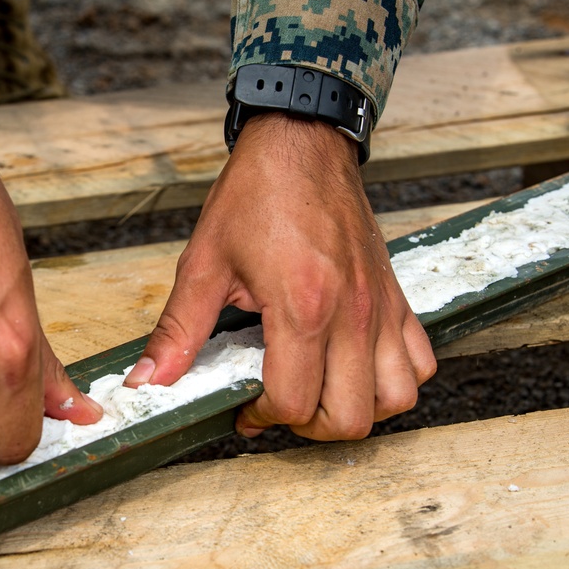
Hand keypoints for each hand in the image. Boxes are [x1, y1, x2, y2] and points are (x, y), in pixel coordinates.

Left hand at [125, 112, 435, 439]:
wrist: (302, 141)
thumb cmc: (256, 194)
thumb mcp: (204, 262)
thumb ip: (177, 331)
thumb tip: (147, 381)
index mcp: (302, 307)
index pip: (294, 402)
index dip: (262, 418)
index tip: (244, 407)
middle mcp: (352, 313)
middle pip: (351, 417)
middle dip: (308, 426)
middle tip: (279, 404)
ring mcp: (381, 305)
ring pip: (396, 398)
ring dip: (356, 409)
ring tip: (319, 391)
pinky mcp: (397, 294)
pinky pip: (421, 360)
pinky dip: (394, 379)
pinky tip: (354, 365)